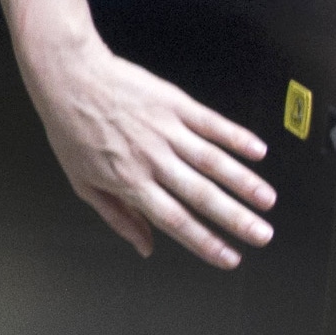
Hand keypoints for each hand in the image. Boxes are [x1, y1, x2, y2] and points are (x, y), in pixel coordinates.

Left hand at [21, 34, 275, 265]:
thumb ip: (117, 217)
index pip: (175, 220)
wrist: (68, 77)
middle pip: (202, 196)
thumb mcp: (83, 183)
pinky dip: (237, 137)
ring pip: (213, 162)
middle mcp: (152, 159)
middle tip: (262, 235)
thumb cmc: (71, 129)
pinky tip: (258, 151)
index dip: (205, 243)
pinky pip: (212, 124)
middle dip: (236, 219)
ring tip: (267, 200)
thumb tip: (145, 247)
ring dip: (244, 183)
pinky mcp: (174, 104)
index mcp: (130, 182)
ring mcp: (166, 130)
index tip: (229, 258)